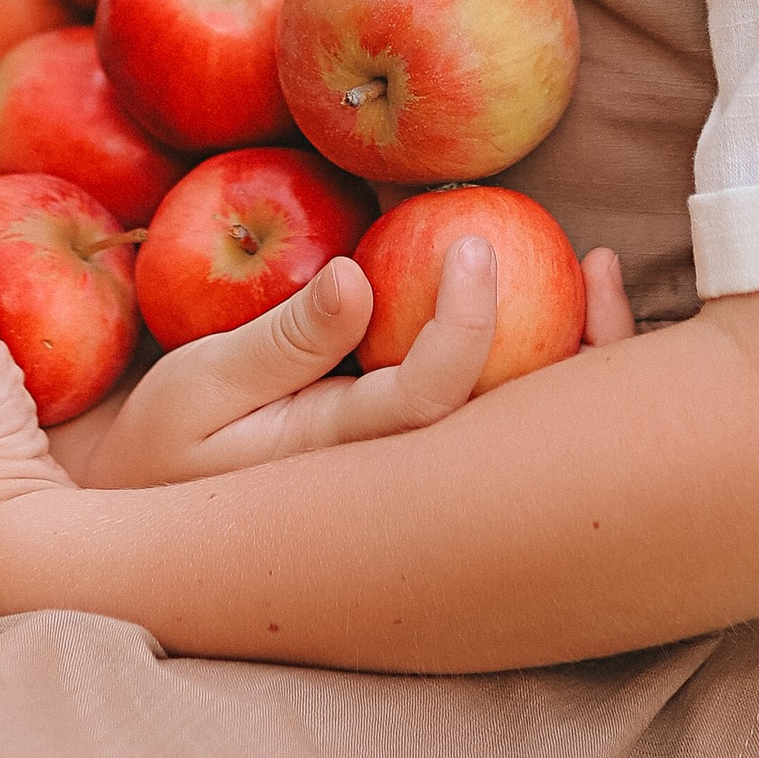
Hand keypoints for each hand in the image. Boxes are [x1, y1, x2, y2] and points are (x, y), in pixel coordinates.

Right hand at [83, 237, 636, 487]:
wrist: (155, 517)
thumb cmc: (167, 443)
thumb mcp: (201, 384)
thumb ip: (284, 339)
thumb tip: (360, 280)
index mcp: (346, 459)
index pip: (433, 397)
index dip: (465, 323)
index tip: (470, 240)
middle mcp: (399, 477)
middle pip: (510, 425)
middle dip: (576, 354)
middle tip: (603, 263)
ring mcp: (416, 473)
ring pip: (519, 425)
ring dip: (577, 356)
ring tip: (604, 273)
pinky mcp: (417, 453)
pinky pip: (497, 411)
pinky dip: (543, 356)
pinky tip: (566, 294)